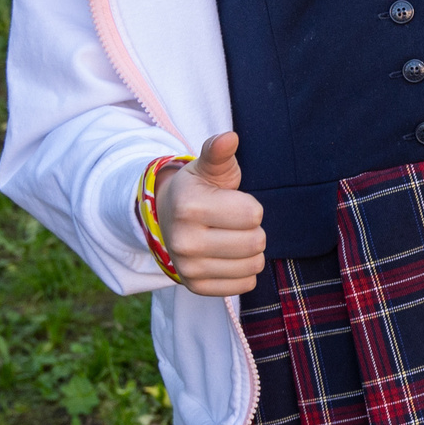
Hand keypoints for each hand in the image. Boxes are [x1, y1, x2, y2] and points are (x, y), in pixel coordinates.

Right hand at [155, 132, 265, 296]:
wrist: (168, 218)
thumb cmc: (198, 190)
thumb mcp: (209, 168)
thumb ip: (219, 153)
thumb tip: (229, 137)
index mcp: (189, 208)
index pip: (253, 215)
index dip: (251, 207)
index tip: (233, 203)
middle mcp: (184, 242)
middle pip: (255, 242)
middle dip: (253, 229)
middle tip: (233, 222)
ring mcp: (188, 268)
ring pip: (253, 265)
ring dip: (251, 251)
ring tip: (231, 237)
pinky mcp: (195, 287)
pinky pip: (245, 285)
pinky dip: (244, 271)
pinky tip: (228, 257)